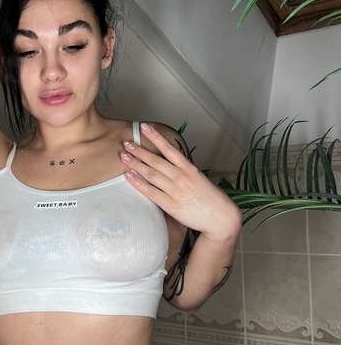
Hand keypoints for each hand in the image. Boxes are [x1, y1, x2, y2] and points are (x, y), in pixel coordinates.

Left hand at [121, 123, 242, 240]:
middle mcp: (181, 177)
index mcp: (189, 168)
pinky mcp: (170, 205)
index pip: (169, 148)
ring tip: (124, 156)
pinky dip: (139, 183)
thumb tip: (169, 165)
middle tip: (127, 143)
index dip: (156, 136)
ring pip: (151, 174)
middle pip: (156, 160)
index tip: (145, 127)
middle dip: (140, 151)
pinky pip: (151, 192)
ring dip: (136, 164)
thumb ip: (184, 171)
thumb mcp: (199, 179)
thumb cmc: (210, 199)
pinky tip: (129, 176)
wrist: (220, 218)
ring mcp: (175, 191)